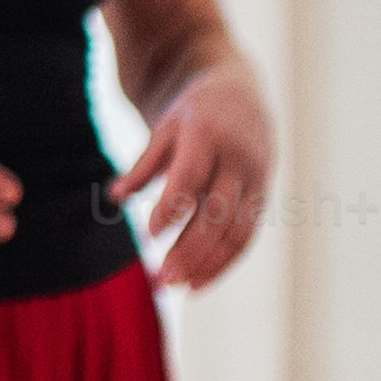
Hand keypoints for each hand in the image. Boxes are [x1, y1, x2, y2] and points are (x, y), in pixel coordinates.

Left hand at [110, 66, 276, 289]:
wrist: (243, 92)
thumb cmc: (195, 113)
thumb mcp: (165, 127)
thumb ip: (143, 164)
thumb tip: (115, 197)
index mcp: (209, 133)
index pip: (191, 176)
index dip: (172, 208)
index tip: (148, 235)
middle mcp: (239, 157)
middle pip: (217, 212)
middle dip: (190, 249)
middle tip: (160, 279)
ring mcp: (257, 178)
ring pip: (237, 230)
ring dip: (208, 264)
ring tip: (177, 287)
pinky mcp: (264, 194)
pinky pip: (248, 234)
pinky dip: (225, 261)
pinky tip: (199, 281)